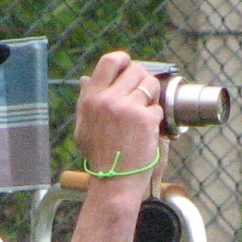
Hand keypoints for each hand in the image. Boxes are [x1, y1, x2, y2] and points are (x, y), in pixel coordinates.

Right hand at [72, 51, 163, 181]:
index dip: (124, 60)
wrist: (113, 181)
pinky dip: (156, 119)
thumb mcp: (84, 126)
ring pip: (150, 84)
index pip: (109, 61)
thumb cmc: (100, 156)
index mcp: (91, 98)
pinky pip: (158, 108)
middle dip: (143, 81)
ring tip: (145, 113)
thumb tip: (85, 79)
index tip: (130, 67)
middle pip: (135, 70)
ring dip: (153, 97)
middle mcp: (107, 99)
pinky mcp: (144, 118)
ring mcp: (126, 107)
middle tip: (143, 96)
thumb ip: (86, 100)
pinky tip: (147, 132)